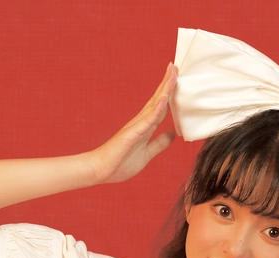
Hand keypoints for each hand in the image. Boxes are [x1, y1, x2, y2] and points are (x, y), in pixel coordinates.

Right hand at [88, 64, 177, 184]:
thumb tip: (172, 133)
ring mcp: (136, 126)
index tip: (177, 78)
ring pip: (154, 105)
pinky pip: (147, 121)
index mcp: (145, 127)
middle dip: (168, 83)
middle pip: (158, 100)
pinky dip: (156, 109)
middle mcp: (141, 122)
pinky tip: (164, 99)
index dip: (169, 93)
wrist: (101, 171)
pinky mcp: (131, 134)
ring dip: (164, 89)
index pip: (161, 107)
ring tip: (172, 73)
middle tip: (176, 66)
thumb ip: (159, 143)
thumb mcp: (147, 154)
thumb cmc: (120, 163)